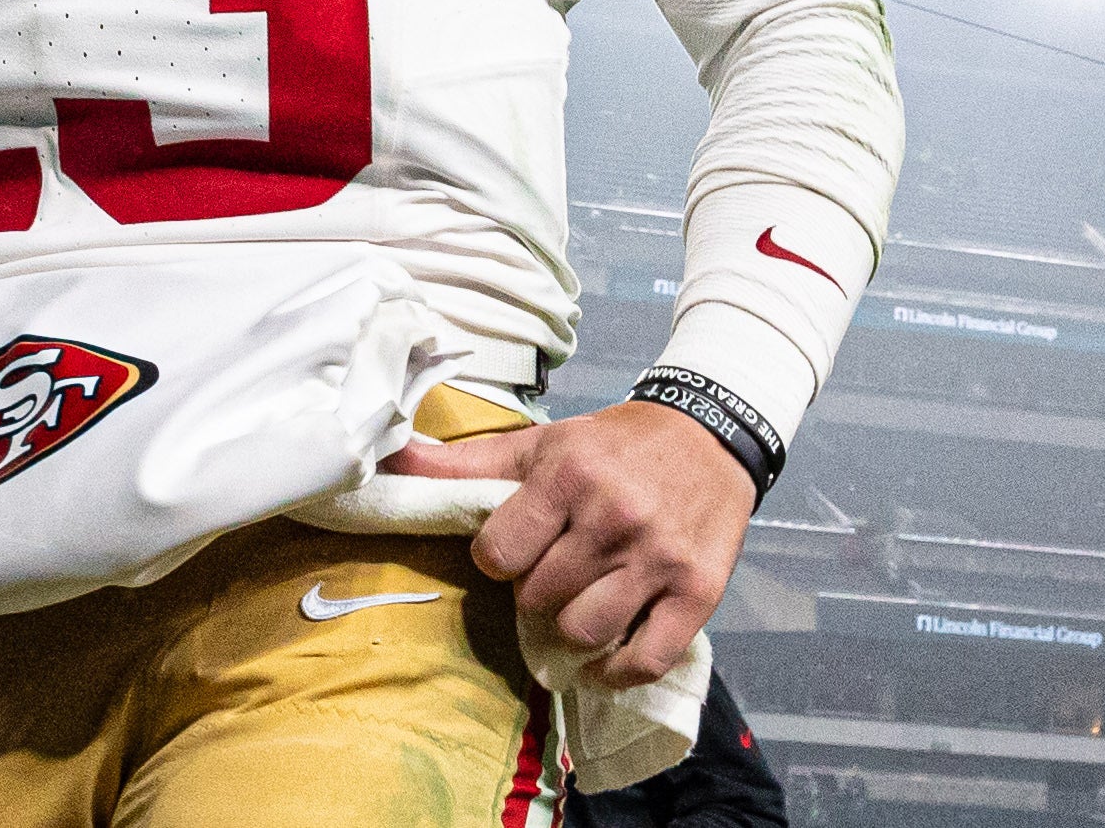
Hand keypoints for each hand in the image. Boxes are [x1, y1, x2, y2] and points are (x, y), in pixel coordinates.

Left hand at [385, 399, 754, 686]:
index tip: (512, 549)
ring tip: (577, 604)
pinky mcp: (698, 592)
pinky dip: (618, 671)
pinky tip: (605, 658)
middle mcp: (612, 516)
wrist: (710, 433)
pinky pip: (646, 659)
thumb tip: (394, 461)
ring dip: (570, 628)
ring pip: (582, 631)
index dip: (496, 558)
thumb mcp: (543, 441)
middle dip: (533, 590)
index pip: (497, 552)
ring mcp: (657, 558)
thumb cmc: (615, 443)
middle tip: (551, 572)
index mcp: (568, 474)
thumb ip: (467, 461)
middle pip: (537, 596)